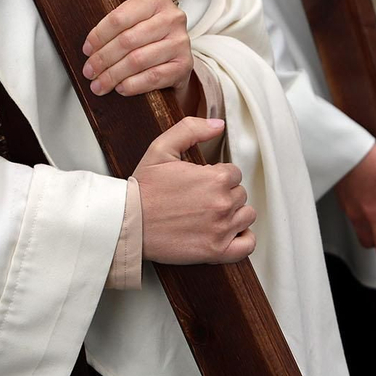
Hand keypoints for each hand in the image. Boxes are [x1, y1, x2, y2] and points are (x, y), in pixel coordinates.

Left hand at [84, 0, 195, 110]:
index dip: (99, 35)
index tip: (86, 49)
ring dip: (113, 75)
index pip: (120, 16)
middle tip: (88, 71)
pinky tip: (120, 88)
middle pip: (127, 41)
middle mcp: (173, 18)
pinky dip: (133, 85)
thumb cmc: (149, 30)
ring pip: (138, 61)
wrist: (176, 57)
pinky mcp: (184, 65)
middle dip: (102, 59)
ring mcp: (181, 42)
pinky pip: (153, 77)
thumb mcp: (139, 7)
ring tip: (99, 84)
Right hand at [134, 117, 255, 264]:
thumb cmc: (143, 189)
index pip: (234, 173)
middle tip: (202, 197)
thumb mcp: (161, 148)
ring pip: (246, 216)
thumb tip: (218, 125)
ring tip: (213, 213)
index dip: (218, 175)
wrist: (128, 223)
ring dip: (234, 213)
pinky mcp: (216, 251)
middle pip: (240, 194)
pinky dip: (243, 238)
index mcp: (215, 179)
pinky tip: (228, 232)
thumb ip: (191, 129)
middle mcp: (222, 204)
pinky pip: (247, 245)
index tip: (202, 181)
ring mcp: (221, 229)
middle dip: (224, 193)